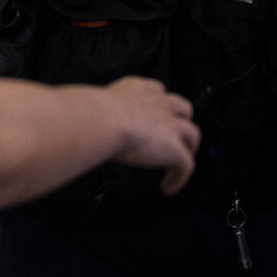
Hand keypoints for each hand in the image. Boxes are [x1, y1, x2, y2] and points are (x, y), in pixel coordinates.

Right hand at [98, 76, 200, 194]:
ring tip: (177, 165)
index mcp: (138, 89)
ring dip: (187, 149)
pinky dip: (179, 178)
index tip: (153, 116)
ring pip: (192, 134)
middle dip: (181, 122)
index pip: (157, 91)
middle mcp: (159, 104)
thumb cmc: (90, 114)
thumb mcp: (95, 105)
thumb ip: (99, 112)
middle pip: (183, 109)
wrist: (100, 121)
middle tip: (172, 139)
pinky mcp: (175, 149)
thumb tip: (84, 124)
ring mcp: (171, 126)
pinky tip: (168, 187)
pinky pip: (186, 166)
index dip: (159, 105)